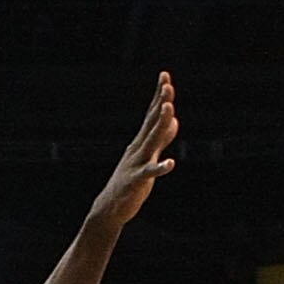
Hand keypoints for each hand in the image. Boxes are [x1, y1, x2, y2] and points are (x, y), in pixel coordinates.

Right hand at [86, 74, 178, 230]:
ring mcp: (136, 163)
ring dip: (160, 124)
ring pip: (151, 141)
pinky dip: (160, 168)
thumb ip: (162, 139)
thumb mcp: (148, 156)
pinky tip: (171, 163)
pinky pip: (149, 173)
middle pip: (151, 122)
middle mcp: (138, 149)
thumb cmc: (130, 182)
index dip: (159, 95)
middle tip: (167, 84)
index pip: (151, 114)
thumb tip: (173, 120)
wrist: (110, 208)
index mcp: (141, 142)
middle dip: (160, 103)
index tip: (165, 75)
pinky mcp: (137, 181)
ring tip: (169, 108)